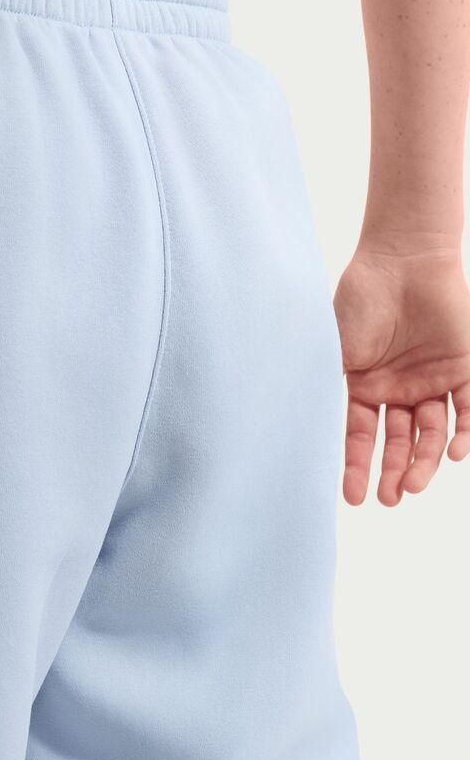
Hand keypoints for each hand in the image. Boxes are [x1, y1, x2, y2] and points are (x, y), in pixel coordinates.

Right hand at [334, 242, 469, 505]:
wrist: (402, 261)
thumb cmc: (359, 301)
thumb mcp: (335, 351)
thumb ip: (330, 387)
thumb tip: (305, 430)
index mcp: (365, 385)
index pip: (361, 435)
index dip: (356, 466)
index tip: (354, 496)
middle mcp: (399, 389)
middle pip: (400, 441)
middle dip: (395, 472)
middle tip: (392, 498)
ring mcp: (432, 380)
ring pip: (432, 432)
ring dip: (425, 461)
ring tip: (415, 484)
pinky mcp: (465, 368)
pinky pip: (468, 409)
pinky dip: (464, 433)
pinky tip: (452, 455)